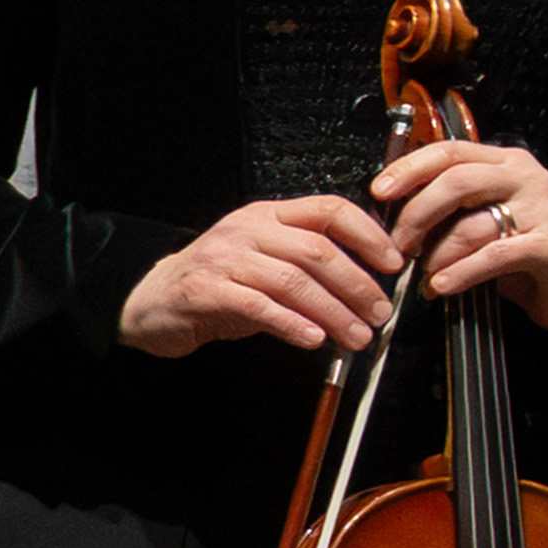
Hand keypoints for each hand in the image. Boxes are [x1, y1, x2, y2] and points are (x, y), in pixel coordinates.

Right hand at [121, 192, 405, 358]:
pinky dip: (291, 323)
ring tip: (356, 335)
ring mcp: (225, 258)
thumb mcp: (265, 263)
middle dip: (357, 284)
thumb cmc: (219, 283)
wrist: (153, 299)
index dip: (368, 234)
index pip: (329, 209)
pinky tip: (313, 338)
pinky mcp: (207, 290)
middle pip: (317, 250)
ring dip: (333, 312)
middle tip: (380, 312)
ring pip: (293, 280)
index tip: (393, 261)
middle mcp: (248, 229)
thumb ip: (308, 267)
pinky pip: (258, 306)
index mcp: (269, 215)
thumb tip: (366, 289)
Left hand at [379, 131, 547, 333]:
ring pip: (473, 224)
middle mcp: (527, 178)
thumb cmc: (525, 253)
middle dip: (417, 214)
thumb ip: (451, 209)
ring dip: (438, 255)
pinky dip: (462, 273)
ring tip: (426, 275)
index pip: (450, 151)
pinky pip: (494, 255)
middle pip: (457, 180)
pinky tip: (443, 285)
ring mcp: (543, 209)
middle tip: (399, 244)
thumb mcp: (485, 220)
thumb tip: (395, 212)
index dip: (410, 169)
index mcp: (507, 163)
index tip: (381, 191)